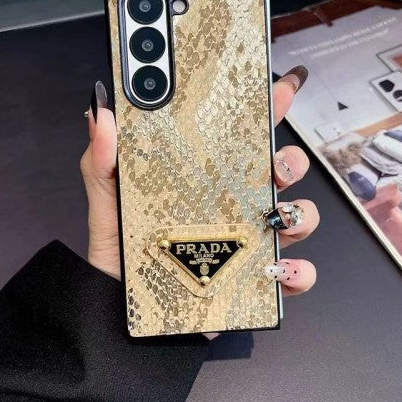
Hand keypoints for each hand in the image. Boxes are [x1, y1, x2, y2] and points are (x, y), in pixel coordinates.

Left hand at [80, 67, 317, 295]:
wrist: (119, 312)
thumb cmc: (119, 252)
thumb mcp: (109, 201)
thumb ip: (103, 160)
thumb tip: (101, 116)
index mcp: (205, 179)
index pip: (241, 138)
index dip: (267, 110)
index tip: (282, 88)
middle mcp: (233, 205)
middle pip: (280, 172)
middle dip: (292, 161)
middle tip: (276, 164)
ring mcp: (247, 242)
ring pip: (297, 218)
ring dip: (300, 213)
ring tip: (275, 218)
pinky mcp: (251, 281)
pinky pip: (291, 274)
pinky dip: (297, 271)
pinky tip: (279, 269)